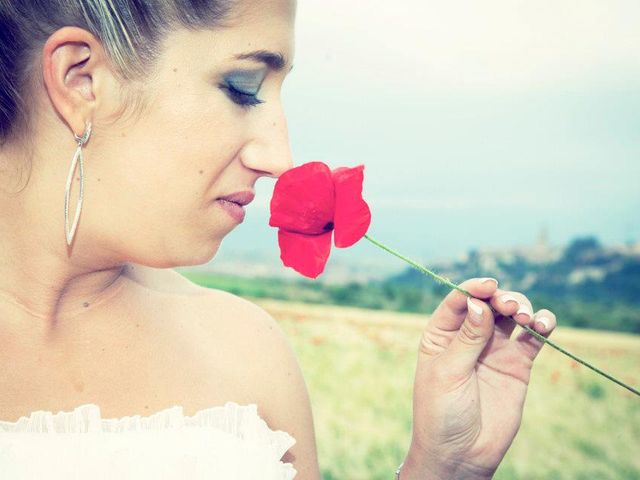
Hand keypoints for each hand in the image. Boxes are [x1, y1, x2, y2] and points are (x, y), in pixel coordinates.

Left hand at [402, 278, 556, 479]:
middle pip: (489, 303)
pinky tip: (543, 324)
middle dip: (502, 298)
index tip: (489, 286)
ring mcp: (494, 349)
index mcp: (441, 334)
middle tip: (510, 307)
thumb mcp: (447, 372)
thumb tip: (479, 304)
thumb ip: (466, 338)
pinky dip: (541, 326)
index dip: (474, 289)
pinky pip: (532, 338)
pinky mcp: (518, 364)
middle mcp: (469, 336)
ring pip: (512, 315)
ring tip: (526, 318)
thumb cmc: (441, 413)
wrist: (461, 453)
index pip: (458, 301)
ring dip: (522, 307)